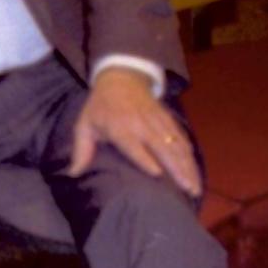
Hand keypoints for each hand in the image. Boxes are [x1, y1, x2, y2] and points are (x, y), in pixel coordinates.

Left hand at [68, 66, 200, 197]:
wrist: (122, 77)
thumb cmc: (100, 106)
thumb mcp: (85, 124)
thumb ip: (81, 150)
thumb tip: (72, 173)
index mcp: (120, 127)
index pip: (133, 145)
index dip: (145, 158)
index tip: (156, 174)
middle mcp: (142, 125)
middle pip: (162, 148)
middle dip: (177, 169)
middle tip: (188, 190)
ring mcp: (158, 122)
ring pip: (177, 146)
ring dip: (188, 166)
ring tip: (195, 187)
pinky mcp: (169, 120)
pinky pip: (182, 138)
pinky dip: (190, 155)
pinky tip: (195, 171)